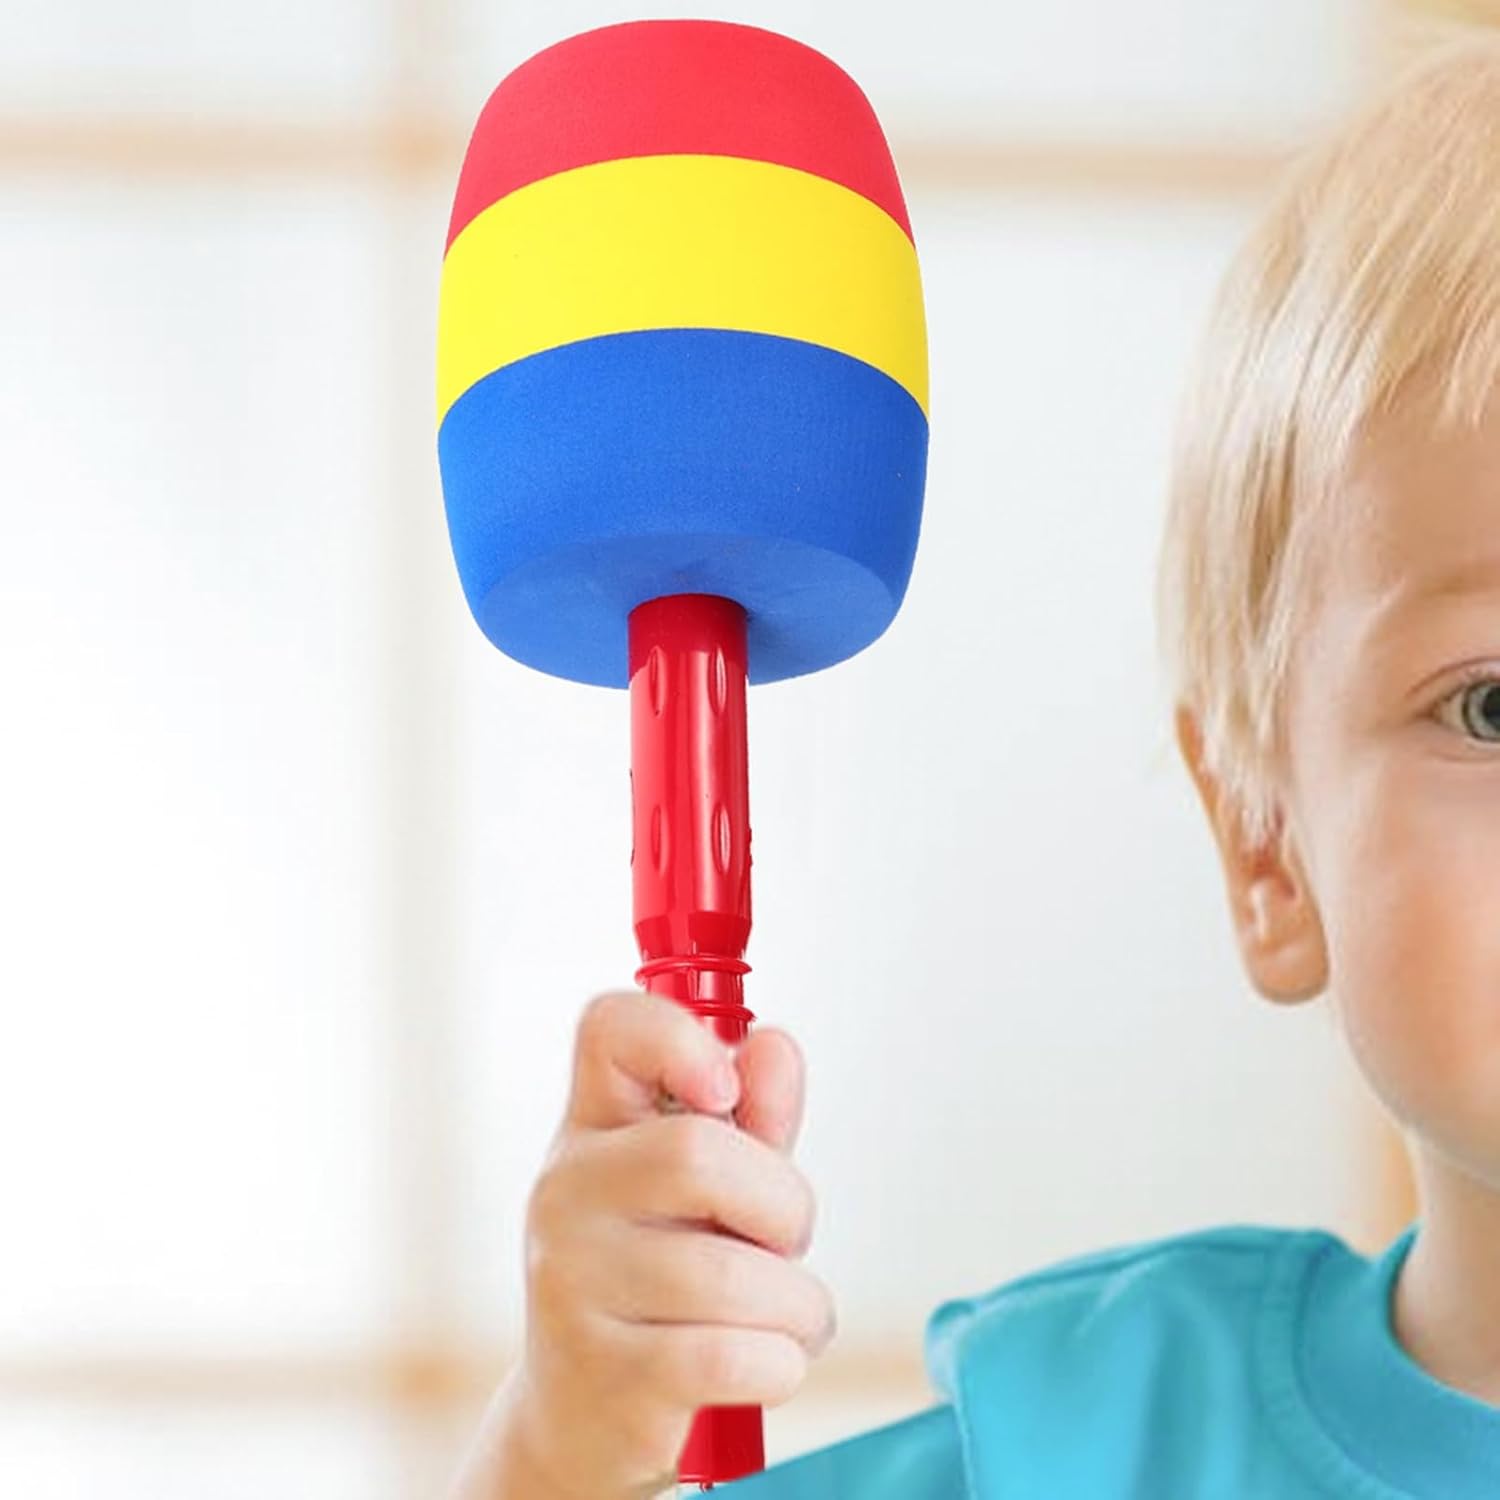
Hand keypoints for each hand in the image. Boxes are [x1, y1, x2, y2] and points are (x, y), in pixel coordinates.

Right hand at [506, 988, 833, 1499]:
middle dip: (784, 1205)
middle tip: (785, 1239)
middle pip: (697, 1153)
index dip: (677, 1037)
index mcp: (594, 1125)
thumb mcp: (712, 1189)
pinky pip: (734, 1357)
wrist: (584, 1421)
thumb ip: (754, 1117)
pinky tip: (763, 1364)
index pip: (608, 1027)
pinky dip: (782, 1364)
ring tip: (785, 1317)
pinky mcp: (603, 1374)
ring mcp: (572, 1282)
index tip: (723, 1088)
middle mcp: (567, 1191)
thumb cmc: (663, 1283)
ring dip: (798, 1305)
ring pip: (733, 1273)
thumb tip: (774, 1047)